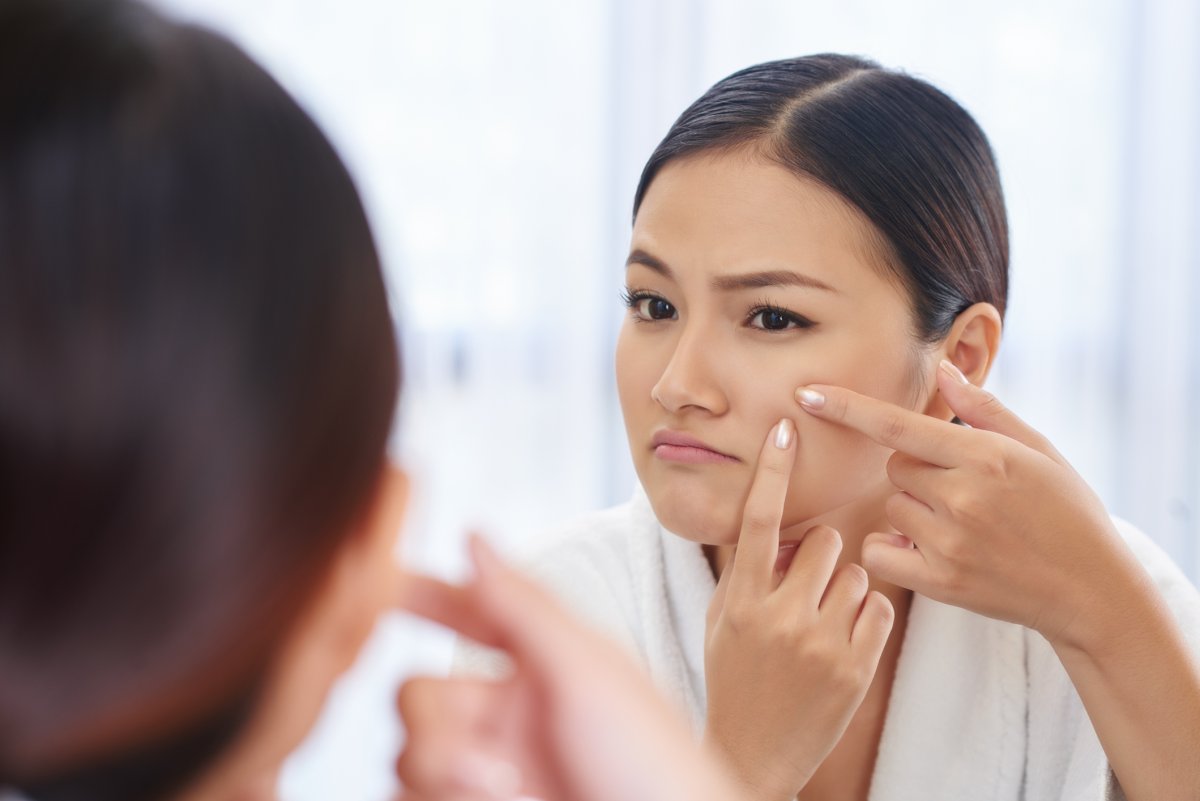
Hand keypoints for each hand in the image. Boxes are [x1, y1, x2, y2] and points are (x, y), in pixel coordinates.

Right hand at [394, 536, 746, 800]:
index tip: (378, 584)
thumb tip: (472, 534)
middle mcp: (507, 717)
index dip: (423, 596)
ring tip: (501, 789)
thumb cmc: (652, 763)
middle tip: (485, 756)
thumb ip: (522, 606)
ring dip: (437, 771)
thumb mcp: (588, 672)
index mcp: (538, 667)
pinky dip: (432, 797)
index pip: (467, 616)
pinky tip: (486, 797)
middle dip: (430, 721)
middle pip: (417, 695)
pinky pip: (412, 796)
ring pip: (409, 755)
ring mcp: (491, 772)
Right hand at [703, 419, 894, 800]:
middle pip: (822, 540)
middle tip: (808, 580)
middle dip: (819, 552)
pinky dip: (866, 614)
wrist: (753, 753)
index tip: (785, 430)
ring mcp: (819, 643)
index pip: (757, 520)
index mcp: (741, 600)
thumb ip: (746, 572)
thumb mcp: (723, 621)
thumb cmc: (733, 677)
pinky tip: (845, 639)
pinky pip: (877, 607)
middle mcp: (779, 616)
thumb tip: (776, 525)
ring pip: (855, 571)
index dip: (771, 470)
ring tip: (824, 620)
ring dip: (844, 585)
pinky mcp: (855, 668)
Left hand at [797, 360, 1199, 800]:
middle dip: (916, 471)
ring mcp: (949, 542)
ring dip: (911, 510)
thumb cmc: (1067, 512)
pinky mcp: (941, 582)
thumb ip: (984, 409)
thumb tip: (942, 368)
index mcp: (985, 457)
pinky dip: (894, 547)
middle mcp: (962, 497)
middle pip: (894, 467)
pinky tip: (929, 549)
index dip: (848, 407)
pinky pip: (881, 551)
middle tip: (961, 489)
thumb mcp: (1037, 450)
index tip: (807, 393)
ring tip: (961, 524)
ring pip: (890, 506)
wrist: (1092, 590)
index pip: (898, 425)